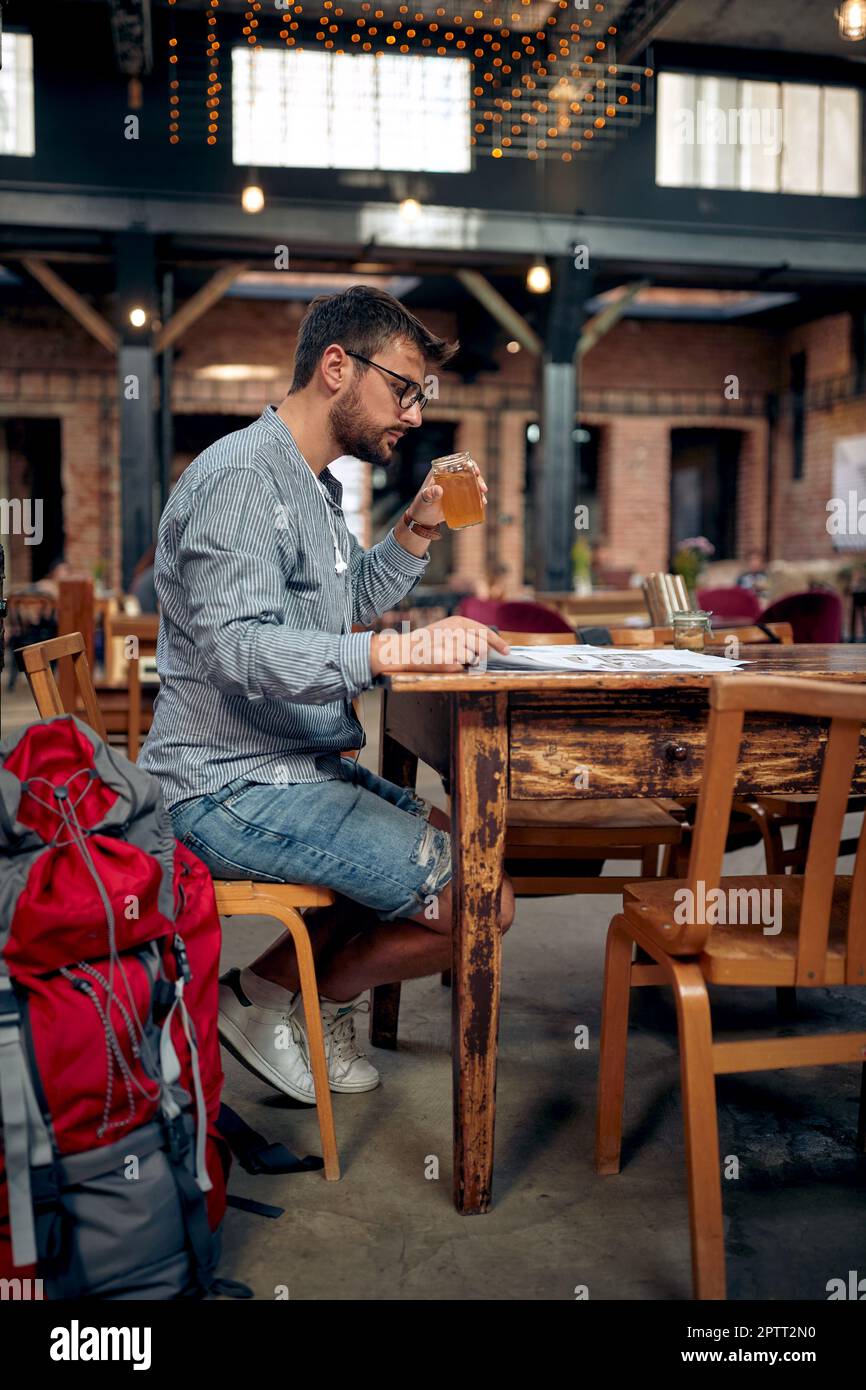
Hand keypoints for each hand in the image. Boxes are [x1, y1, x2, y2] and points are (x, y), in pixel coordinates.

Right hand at [370, 617, 509, 676]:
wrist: (404, 650)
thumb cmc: (427, 642)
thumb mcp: (447, 629)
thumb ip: (466, 634)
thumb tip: (489, 646)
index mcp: (457, 622)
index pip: (485, 632)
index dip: (498, 643)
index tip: (506, 652)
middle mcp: (456, 631)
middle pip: (482, 647)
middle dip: (480, 655)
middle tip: (470, 658)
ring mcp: (451, 645)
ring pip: (473, 658)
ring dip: (466, 661)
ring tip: (451, 657)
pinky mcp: (446, 659)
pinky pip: (462, 667)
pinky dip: (457, 667)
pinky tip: (446, 662)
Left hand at [408, 462, 488, 527]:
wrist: (423, 519)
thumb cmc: (421, 506)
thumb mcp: (424, 500)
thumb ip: (429, 494)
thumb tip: (439, 490)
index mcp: (440, 472)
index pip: (457, 463)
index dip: (469, 464)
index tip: (476, 471)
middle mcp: (449, 477)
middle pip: (468, 473)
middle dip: (478, 479)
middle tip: (483, 489)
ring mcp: (455, 488)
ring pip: (471, 484)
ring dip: (480, 489)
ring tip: (483, 499)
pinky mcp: (458, 498)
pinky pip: (470, 495)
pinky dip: (477, 498)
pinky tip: (482, 503)